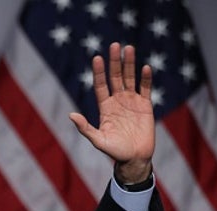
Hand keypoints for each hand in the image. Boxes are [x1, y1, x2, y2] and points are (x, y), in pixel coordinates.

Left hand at [69, 42, 153, 183]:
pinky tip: (145, 68)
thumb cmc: (114, 151)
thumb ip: (85, 128)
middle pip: (115, 77)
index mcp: (105, 107)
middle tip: (114, 45)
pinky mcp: (145, 106)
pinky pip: (146, 89)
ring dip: (129, 64)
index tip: (97, 58)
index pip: (101, 85)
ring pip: (130, 78)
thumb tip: (71, 115)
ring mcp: (132, 102)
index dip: (99, 72)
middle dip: (114, 62)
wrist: (134, 158)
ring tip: (129, 48)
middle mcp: (118, 101)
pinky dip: (145, 79)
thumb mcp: (98, 140)